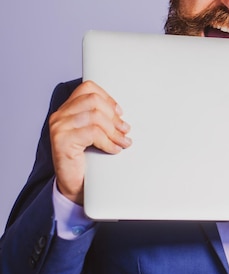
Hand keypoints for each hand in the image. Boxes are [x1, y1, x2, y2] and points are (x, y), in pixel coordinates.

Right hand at [49, 80, 131, 203]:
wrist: (74, 185)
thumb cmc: (86, 159)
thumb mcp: (95, 134)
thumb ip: (102, 119)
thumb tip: (122, 115)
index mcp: (67, 110)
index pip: (88, 88)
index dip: (108, 98)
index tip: (120, 112)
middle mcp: (59, 116)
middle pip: (93, 101)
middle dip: (114, 117)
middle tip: (125, 130)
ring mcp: (59, 127)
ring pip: (95, 116)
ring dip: (114, 131)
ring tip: (122, 142)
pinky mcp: (61, 140)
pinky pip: (92, 133)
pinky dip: (107, 141)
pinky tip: (114, 149)